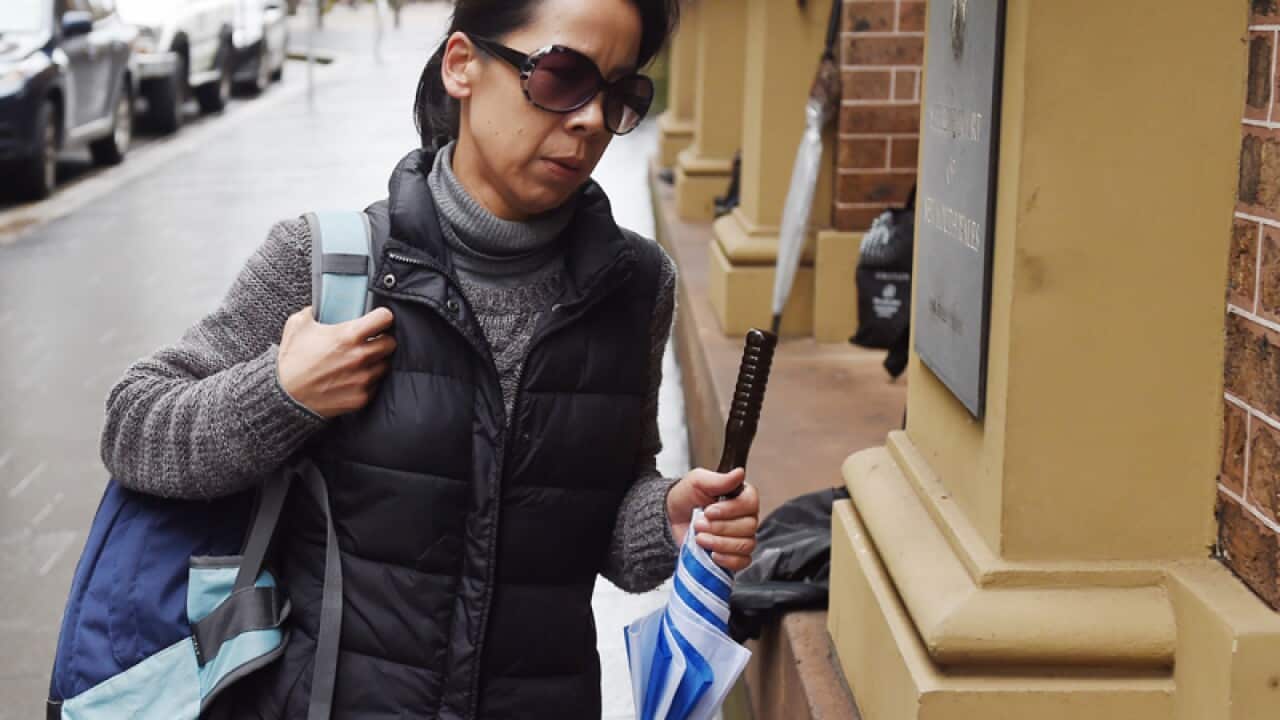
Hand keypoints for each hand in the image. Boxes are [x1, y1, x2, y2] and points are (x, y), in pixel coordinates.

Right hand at [277, 306, 396, 418]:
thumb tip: (323, 305)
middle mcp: (361, 357)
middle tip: (372, 341)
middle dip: (383, 340)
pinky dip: (369, 381)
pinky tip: (355, 378)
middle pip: (391, 342)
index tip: (378, 319)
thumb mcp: (297, 325)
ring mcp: (363, 379)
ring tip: (361, 361)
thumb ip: (314, 310)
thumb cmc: (292, 360)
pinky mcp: (362, 397)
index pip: (385, 318)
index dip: (383, 317)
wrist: (286, 397)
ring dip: (377, 361)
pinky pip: (376, 385)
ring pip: (385, 365)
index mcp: (349, 336)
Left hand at [666, 467, 759, 571]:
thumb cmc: (685, 498)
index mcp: (739, 496)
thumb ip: (719, 479)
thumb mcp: (697, 481)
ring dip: (720, 543)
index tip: (709, 510)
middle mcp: (744, 516)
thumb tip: (739, 473)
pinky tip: (712, 554)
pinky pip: (742, 562)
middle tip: (699, 524)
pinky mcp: (734, 555)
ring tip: (700, 538)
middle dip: (719, 527)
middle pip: (749, 526)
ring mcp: (741, 537)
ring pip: (745, 544)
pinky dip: (727, 560)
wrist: (670, 520)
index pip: (751, 502)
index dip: (731, 509)